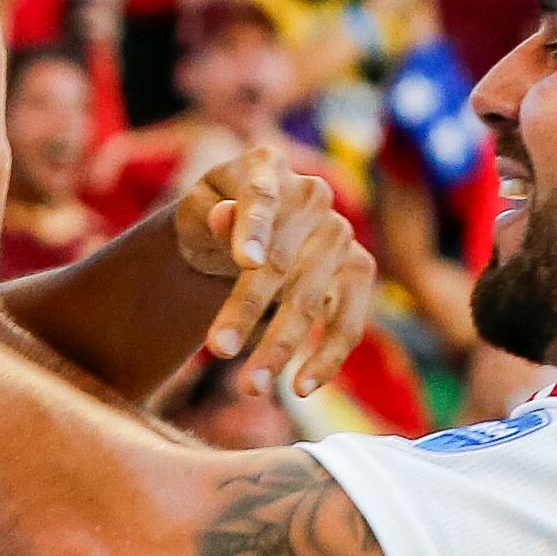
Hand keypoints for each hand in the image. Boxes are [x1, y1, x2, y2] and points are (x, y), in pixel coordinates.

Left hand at [171, 148, 380, 386]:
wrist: (247, 232)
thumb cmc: (214, 218)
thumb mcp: (198, 211)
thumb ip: (208, 214)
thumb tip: (223, 216)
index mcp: (266, 167)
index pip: (261, 197)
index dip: (254, 229)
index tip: (247, 262)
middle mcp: (312, 196)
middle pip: (281, 262)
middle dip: (247, 311)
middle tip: (217, 352)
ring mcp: (340, 234)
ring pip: (311, 300)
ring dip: (281, 347)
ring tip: (251, 387)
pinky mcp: (359, 271)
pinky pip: (347, 323)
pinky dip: (326, 359)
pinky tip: (301, 388)